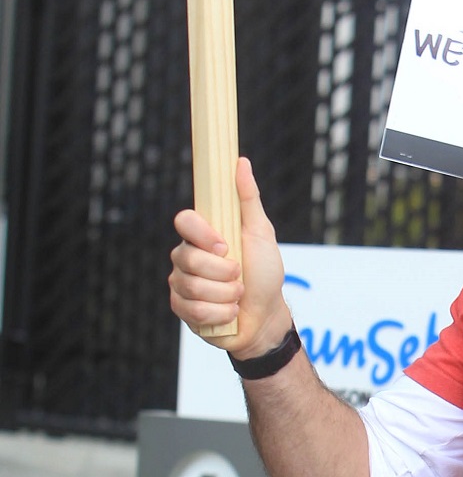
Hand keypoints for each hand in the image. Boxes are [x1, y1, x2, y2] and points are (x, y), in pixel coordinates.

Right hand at [168, 157, 290, 357]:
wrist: (267, 314)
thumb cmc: (265, 271)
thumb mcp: (261, 232)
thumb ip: (248, 199)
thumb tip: (240, 162)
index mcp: (203, 235)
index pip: (184, 221)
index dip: (202, 235)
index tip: (225, 246)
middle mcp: (187, 256)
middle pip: (187, 259)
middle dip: (224, 273)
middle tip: (240, 276)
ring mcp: (181, 283)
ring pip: (192, 287)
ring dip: (226, 295)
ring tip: (237, 295)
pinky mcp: (181, 309)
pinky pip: (192, 310)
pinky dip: (219, 313)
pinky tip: (228, 311)